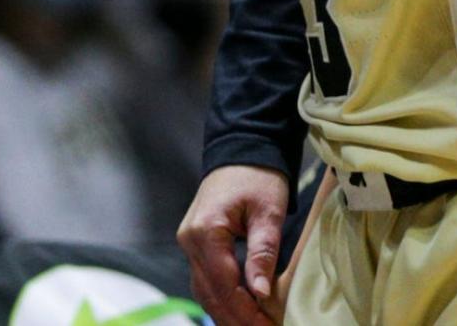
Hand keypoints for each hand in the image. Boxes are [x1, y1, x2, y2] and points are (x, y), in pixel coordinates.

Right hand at [177, 164, 288, 325]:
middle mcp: (189, 240)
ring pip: (205, 290)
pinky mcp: (195, 244)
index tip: (267, 325)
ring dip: (227, 312)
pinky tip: (239, 312)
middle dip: (236, 318)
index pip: (224, 283)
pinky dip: (222, 298)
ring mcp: (188, 243)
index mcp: (205, 230)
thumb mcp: (268, 210)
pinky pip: (205, 280)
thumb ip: (262, 252)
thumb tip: (260, 294)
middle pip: (211, 293)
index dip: (245, 310)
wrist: (243, 148)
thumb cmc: (258, 175)